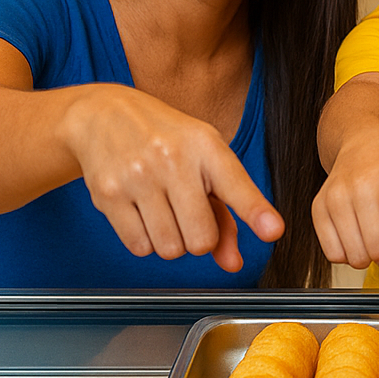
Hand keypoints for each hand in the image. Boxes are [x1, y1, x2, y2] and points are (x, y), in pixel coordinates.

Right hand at [62, 85, 283, 271]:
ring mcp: (138, 176)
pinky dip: (145, 241)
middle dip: (199, 239)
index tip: (273, 230)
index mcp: (206, 146)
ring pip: (170, 249)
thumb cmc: (165, 141)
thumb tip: (233, 263)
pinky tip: (142, 214)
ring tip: (163, 210)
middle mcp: (173, 159)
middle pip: (201, 239)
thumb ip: (225, 213)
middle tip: (188, 214)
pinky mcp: (108, 194)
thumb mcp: (202, 161)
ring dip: (171, 242)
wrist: (104, 114)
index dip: (256, 212)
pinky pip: (140, 247)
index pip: (237, 185)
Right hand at [312, 127, 378, 286]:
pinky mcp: (318, 207)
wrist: (365, 144)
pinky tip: (357, 231)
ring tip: (375, 227)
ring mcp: (335, 195)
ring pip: (355, 256)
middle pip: (376, 247)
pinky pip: (333, 255)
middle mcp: (362, 184)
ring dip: (370, 255)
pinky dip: (349, 253)